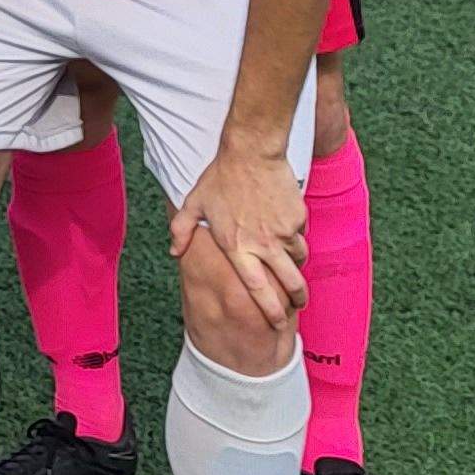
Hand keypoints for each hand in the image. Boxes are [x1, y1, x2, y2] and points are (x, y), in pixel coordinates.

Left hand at [169, 143, 309, 329]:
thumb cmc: (221, 177)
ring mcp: (283, 231)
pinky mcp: (298, 218)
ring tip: (291, 262)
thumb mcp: (194, 203)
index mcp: (238, 246)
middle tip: (298, 303)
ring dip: (296, 263)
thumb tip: (172, 251)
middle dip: (297, 298)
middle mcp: (264, 244)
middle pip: (289, 282)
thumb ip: (182, 230)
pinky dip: (297, 235)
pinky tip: (286, 227)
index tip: (277, 322)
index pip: (256, 288)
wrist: (252, 152)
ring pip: (298, 258)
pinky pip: (301, 234)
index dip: (269, 309)